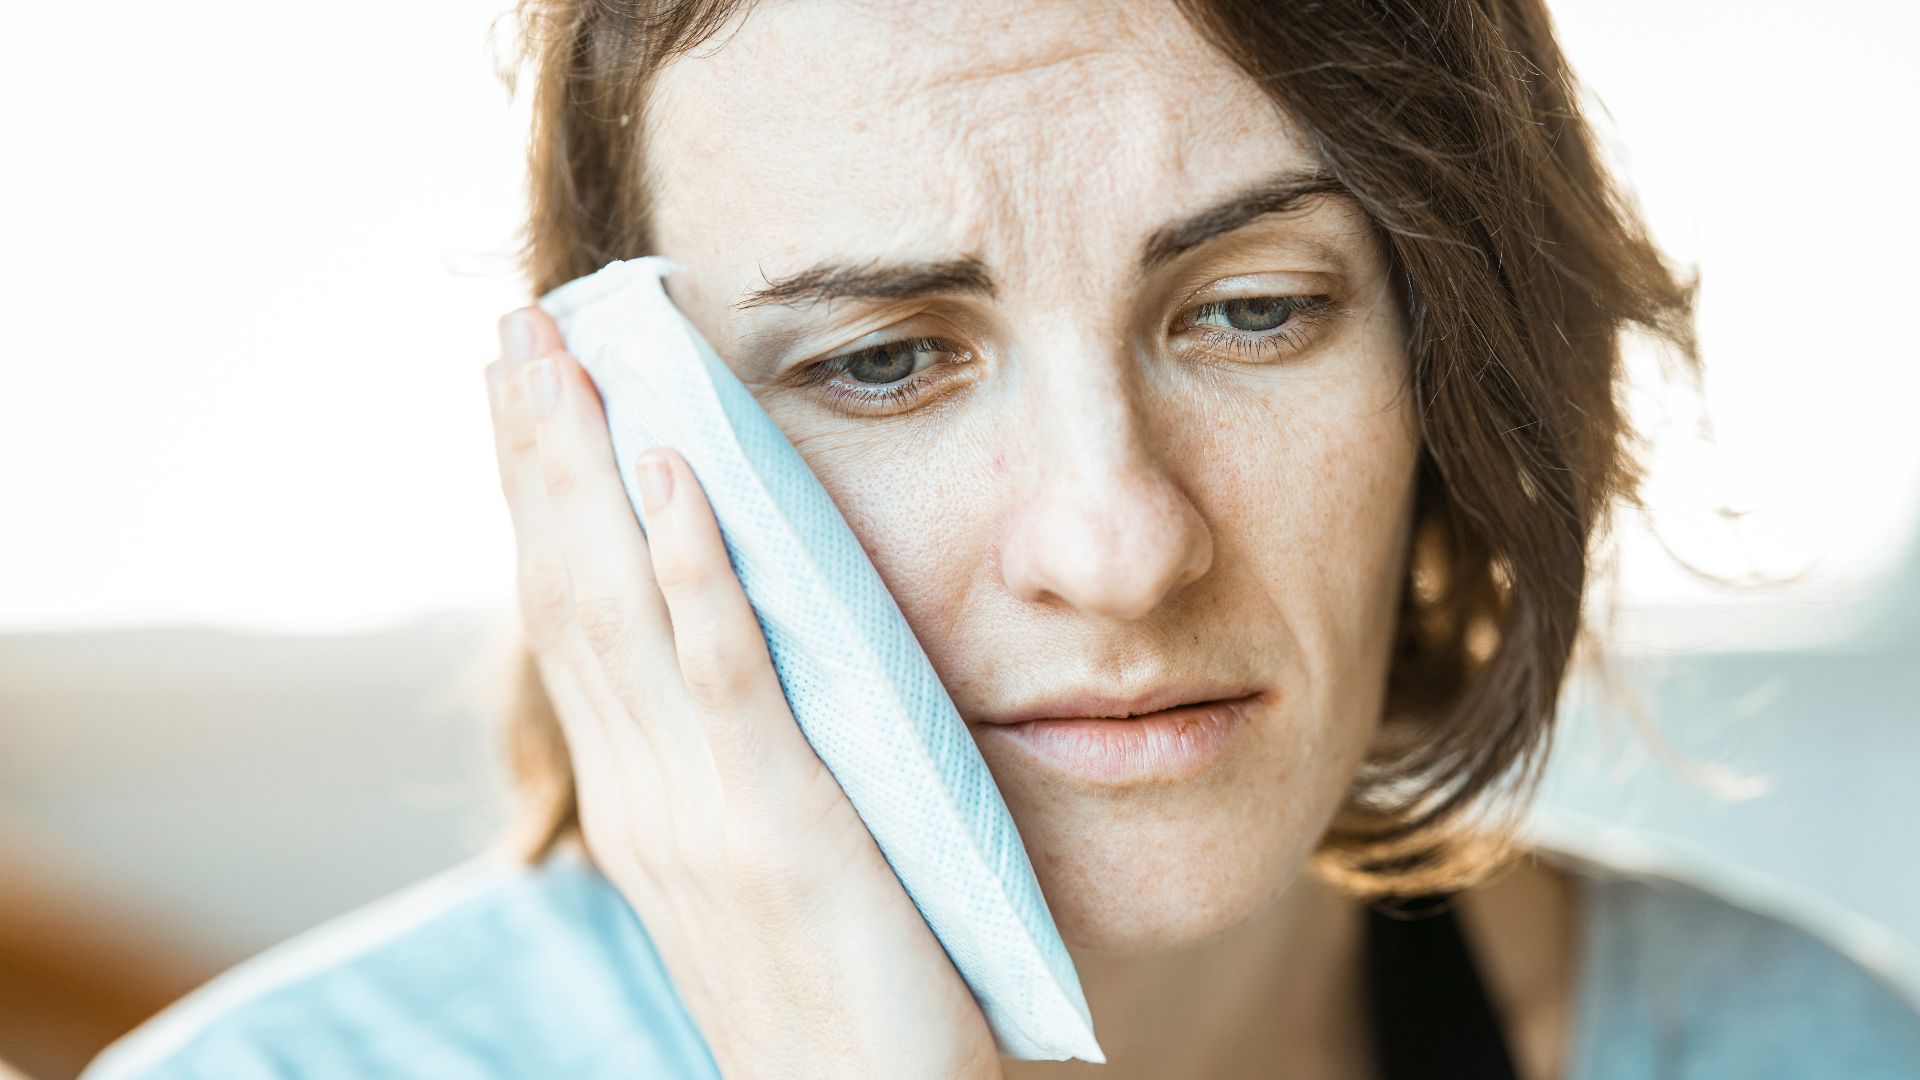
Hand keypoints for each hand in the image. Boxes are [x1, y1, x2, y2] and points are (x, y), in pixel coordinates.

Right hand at [483, 306, 1003, 1079]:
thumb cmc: (835, 999)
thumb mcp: (760, 867)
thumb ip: (734, 765)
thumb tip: (734, 662)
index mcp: (640, 801)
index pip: (569, 619)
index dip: (538, 498)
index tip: (521, 390)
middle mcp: (644, 796)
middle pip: (566, 588)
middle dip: (536, 450)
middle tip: (514, 324)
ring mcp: (700, 812)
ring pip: (618, 606)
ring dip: (584, 469)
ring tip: (560, 354)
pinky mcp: (782, 829)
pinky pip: (725, 675)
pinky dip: (689, 565)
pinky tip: (669, 470)